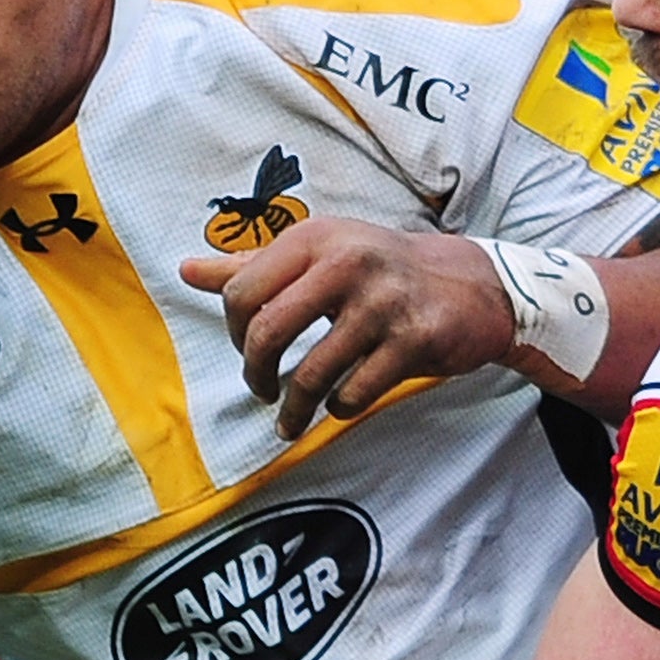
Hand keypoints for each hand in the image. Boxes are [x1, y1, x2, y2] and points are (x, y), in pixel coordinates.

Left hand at [179, 217, 514, 438]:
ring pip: (312, 373)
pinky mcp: (414, 340)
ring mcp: (383, 302)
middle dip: (255, 373)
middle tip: (260, 389)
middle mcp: (347, 263)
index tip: (248, 350)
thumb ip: (253, 266)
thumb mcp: (320, 254)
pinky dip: (339, 408)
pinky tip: (340, 405)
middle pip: (268, 332)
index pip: (243, 290)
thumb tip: (187, 269)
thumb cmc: (382, 271)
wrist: (472, 285)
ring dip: (294, 409)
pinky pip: (356, 392)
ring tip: (289, 421)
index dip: (234, 331)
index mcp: (316, 238)